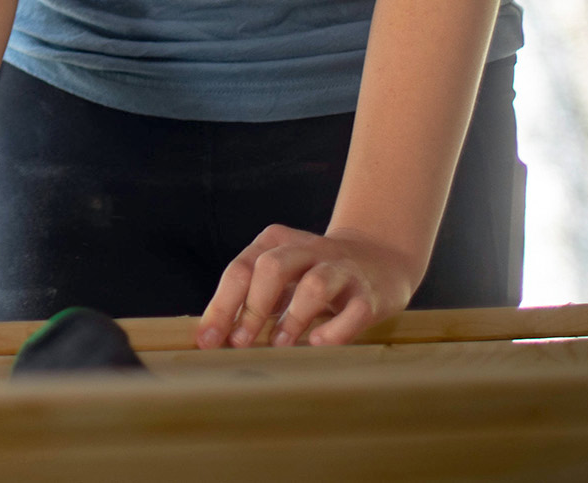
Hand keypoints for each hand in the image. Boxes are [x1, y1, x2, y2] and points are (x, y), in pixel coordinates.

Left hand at [197, 224, 423, 347]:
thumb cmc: (314, 276)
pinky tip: (319, 343)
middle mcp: (307, 249)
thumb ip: (251, 300)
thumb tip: (214, 338)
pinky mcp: (369, 293)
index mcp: (275, 243)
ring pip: (314, 285)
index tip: (208, 340)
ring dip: (293, 318)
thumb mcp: (281, 279)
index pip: (240, 269)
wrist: (379, 259)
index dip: (221, 306)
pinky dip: (336, 328)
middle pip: (272, 268)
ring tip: (280, 344)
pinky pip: (354, 310)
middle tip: (240, 343)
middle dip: (252, 308)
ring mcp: (340, 269)